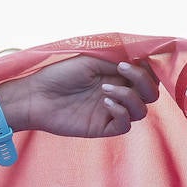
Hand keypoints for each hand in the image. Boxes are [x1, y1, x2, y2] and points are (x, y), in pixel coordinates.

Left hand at [1, 56, 159, 138]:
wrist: (35, 96)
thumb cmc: (59, 75)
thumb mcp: (92, 60)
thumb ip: (119, 60)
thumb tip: (145, 59)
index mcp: (117, 76)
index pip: (148, 75)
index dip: (147, 69)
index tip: (130, 61)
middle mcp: (118, 93)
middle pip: (150, 93)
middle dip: (143, 82)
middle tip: (121, 71)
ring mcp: (111, 111)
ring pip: (141, 110)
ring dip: (129, 97)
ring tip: (105, 89)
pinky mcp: (102, 127)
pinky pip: (125, 125)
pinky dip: (122, 112)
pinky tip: (106, 103)